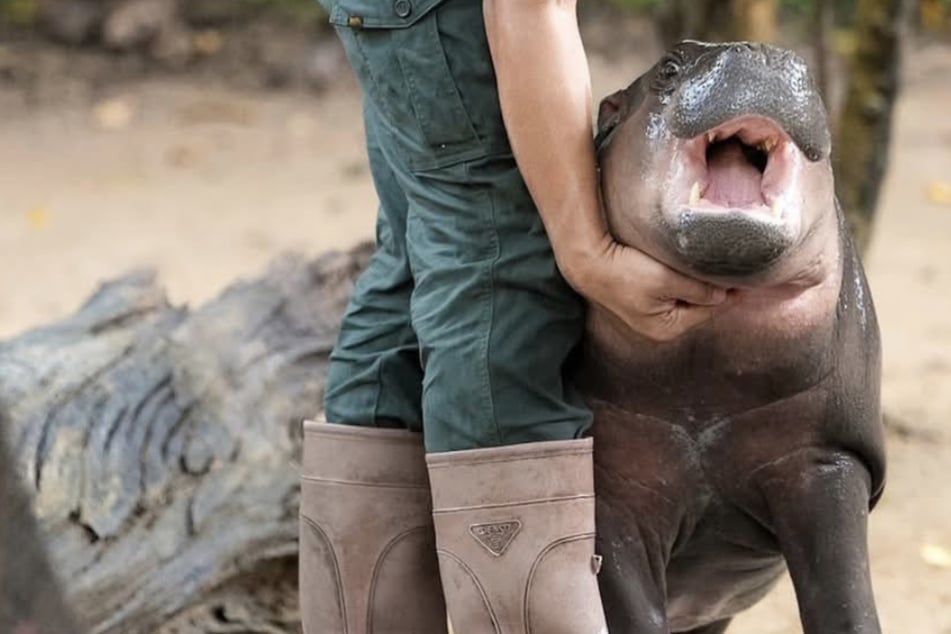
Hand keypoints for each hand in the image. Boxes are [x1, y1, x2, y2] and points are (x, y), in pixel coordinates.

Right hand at [565, 235, 728, 341]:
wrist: (589, 264)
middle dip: (717, 290)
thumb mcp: (667, 281)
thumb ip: (699, 290)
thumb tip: (725, 294)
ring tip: (719, 268)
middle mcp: (662, 327)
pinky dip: (686, 283)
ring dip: (702, 286)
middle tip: (738, 269)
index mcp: (669, 328)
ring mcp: (652, 316)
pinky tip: (693, 270)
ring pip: (688, 300)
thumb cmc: (625, 273)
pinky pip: (675, 294)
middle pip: (700, 307)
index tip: (750, 278)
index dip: (731, 293)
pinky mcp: (644, 301)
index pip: (711, 310)